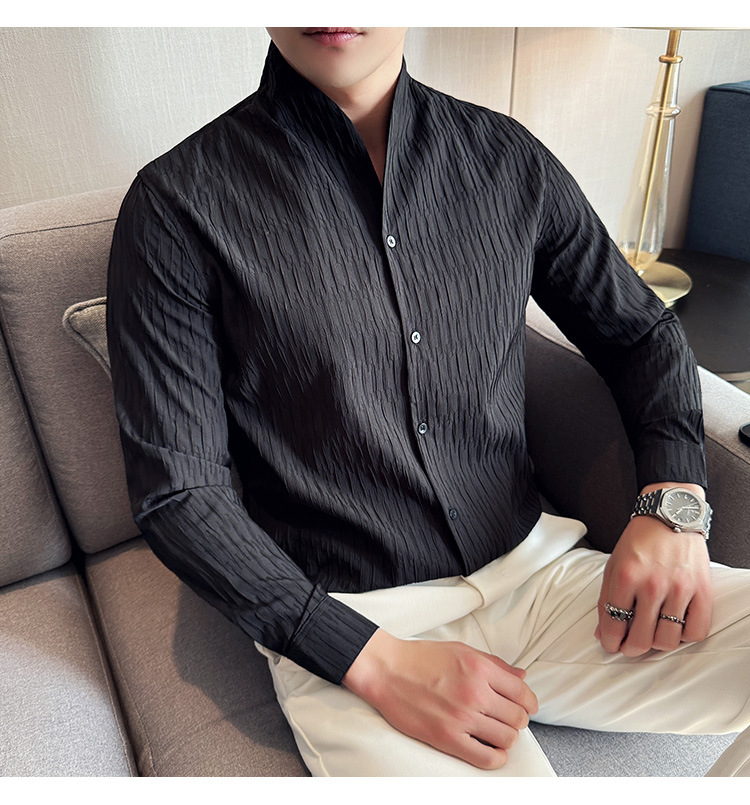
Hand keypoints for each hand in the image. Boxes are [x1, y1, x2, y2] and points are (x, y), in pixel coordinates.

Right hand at [342, 628, 537, 769]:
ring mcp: (462, 716)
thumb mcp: (462, 650)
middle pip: (518, 718)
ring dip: (506, 738)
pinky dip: (495, 758)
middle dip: (516, 720)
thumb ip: (495, 664)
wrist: (387, 669)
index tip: (524, 707)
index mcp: (480, 668)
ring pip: (507, 739)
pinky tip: (490, 750)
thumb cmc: (421, 658)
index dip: (528, 703)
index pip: (523, 694)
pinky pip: (486, 758)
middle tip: (505, 718)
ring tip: (495, 732)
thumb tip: (521, 677)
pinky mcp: (447, 737)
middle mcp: (475, 692)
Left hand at [595, 484, 711, 655]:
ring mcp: (680, 588)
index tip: (610, 645)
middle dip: (630, 649)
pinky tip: (675, 625)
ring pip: (668, 640)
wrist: (670, 516)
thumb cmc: (640, 540)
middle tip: (629, 646)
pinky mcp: (702, 590)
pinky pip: (697, 630)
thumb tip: (602, 632)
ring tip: (652, 633)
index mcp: (625, 577)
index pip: (614, 624)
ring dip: (657, 644)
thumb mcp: (613, 564)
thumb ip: (606, 599)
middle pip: (641, 639)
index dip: (609, 642)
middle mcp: (652, 584)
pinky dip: (685, 636)